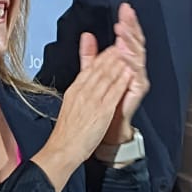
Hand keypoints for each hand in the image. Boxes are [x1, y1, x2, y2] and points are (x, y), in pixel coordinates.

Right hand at [31, 36, 130, 191]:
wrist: (63, 148)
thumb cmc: (68, 130)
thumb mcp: (71, 102)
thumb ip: (80, 87)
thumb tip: (84, 73)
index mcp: (75, 89)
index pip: (90, 68)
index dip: (103, 56)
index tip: (113, 48)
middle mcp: (83, 92)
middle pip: (99, 68)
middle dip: (113, 54)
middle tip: (124, 43)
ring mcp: (92, 101)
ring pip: (107, 77)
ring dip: (119, 63)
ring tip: (128, 53)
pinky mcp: (100, 111)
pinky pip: (113, 93)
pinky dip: (121, 81)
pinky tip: (128, 73)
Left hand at [103, 1, 148, 147]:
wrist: (105, 127)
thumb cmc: (102, 103)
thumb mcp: (91, 73)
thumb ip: (90, 54)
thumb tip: (87, 36)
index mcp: (122, 61)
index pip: (127, 37)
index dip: (127, 22)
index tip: (124, 9)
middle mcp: (132, 68)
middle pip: (135, 41)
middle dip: (131, 26)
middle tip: (127, 13)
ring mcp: (136, 77)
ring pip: (137, 53)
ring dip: (130, 40)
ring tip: (124, 28)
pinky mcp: (137, 89)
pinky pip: (136, 73)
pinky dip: (131, 62)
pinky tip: (125, 53)